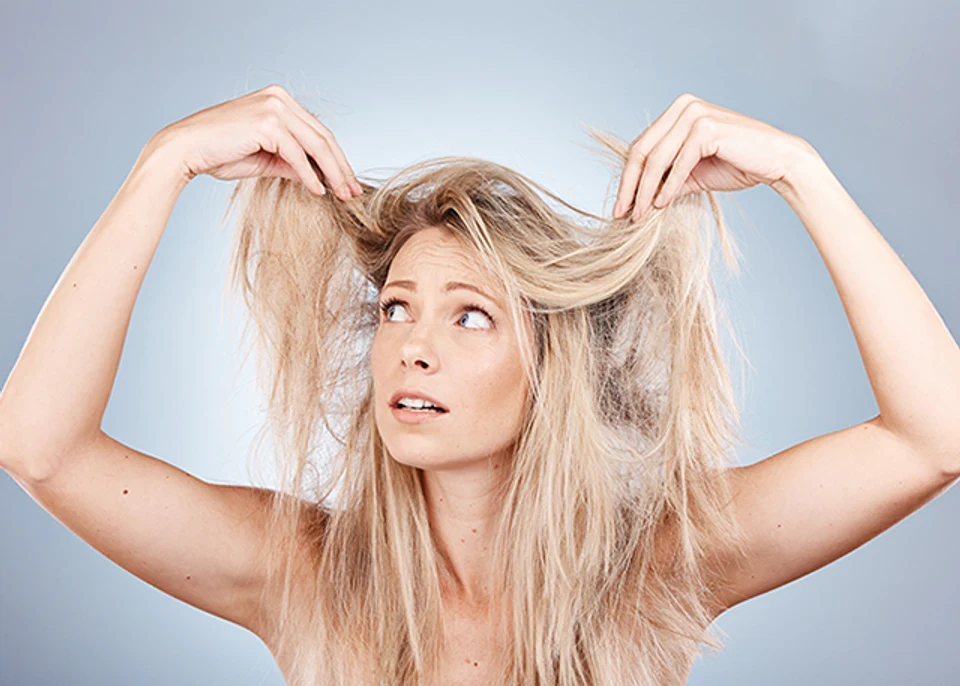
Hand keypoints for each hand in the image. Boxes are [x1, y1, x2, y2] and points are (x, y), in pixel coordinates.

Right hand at [151, 84, 362, 199]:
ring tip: (342, 195)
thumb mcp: (265, 159)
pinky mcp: (267, 123)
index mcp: (279, 100)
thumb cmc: (219, 153)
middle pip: (323, 137)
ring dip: (333, 173)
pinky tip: (317, 191)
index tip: (348, 182)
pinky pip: (297, 155)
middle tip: (353, 192)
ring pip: (316, 145)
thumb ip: (291, 163)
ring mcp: (274, 108)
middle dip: (341, 167)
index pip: (318, 132)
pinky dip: (310, 175)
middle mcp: (279, 98)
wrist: (184, 150)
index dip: (336, 159)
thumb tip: (318, 178)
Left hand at [612, 93, 817, 220]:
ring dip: (645, 190)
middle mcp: (683, 107)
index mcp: (677, 111)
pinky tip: (660, 205)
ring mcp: (695, 114)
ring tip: (639, 214)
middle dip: (629, 186)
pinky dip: (668, 186)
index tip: (619, 206)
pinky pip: (678, 164)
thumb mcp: (692, 174)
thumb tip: (637, 201)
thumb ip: (665, 180)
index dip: (627, 178)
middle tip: (621, 213)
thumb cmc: (737, 165)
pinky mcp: (707, 128)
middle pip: (641, 151)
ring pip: (656, 159)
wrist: (778, 163)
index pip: (640, 146)